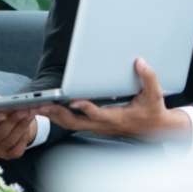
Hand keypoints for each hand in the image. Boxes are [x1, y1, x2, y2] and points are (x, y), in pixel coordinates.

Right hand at [0, 102, 39, 160]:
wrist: (6, 124)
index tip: (3, 113)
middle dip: (13, 120)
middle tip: (23, 110)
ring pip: (10, 140)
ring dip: (22, 126)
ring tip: (30, 114)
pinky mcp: (7, 156)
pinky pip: (17, 149)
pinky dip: (24, 137)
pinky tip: (28, 126)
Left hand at [36, 58, 187, 138]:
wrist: (156, 129)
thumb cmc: (153, 112)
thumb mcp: (155, 94)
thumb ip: (148, 77)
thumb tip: (140, 62)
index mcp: (117, 118)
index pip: (98, 114)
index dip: (85, 108)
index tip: (74, 100)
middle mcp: (104, 124)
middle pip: (75, 122)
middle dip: (56, 113)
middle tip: (41, 105)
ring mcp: (97, 126)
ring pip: (70, 124)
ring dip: (53, 116)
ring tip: (37, 106)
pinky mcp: (94, 125)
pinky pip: (73, 123)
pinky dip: (59, 117)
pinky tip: (49, 109)